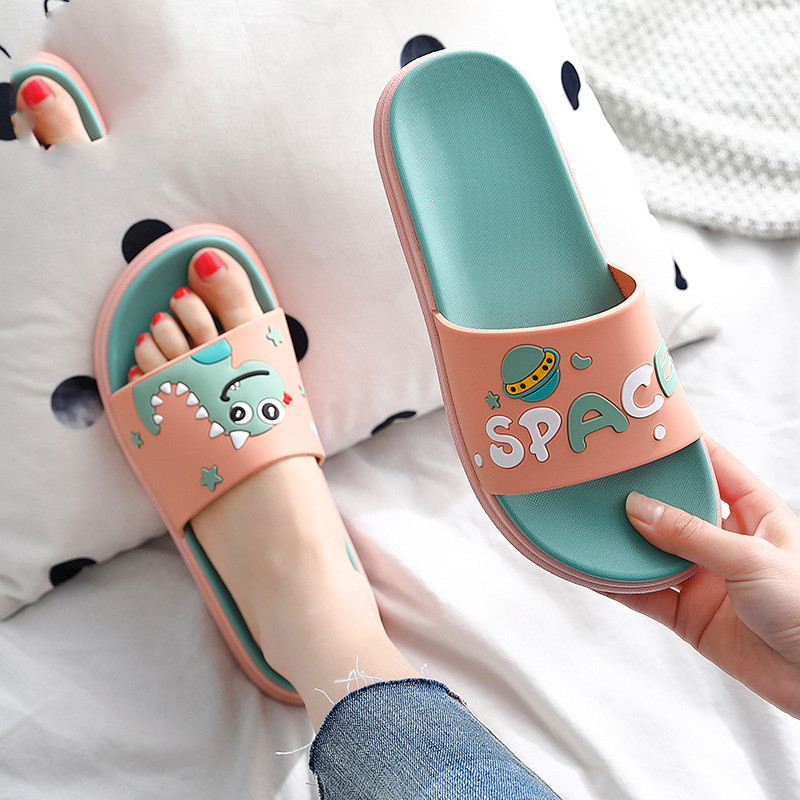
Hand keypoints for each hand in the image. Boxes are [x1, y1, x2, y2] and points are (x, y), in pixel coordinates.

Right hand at [608, 437, 799, 716]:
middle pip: (673, 507)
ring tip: (586, 519)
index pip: (712, 465)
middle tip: (602, 476)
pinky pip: (644, 594)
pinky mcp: (688, 614)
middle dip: (640, 493)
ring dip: (622, 540)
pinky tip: (592, 571)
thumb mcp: (750, 558)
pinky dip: (617, 584)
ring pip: (652, 551)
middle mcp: (725, 540)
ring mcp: (703, 577)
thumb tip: (638, 508)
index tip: (642, 433)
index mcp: (754, 512)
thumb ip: (691, 534)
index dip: (680, 447)